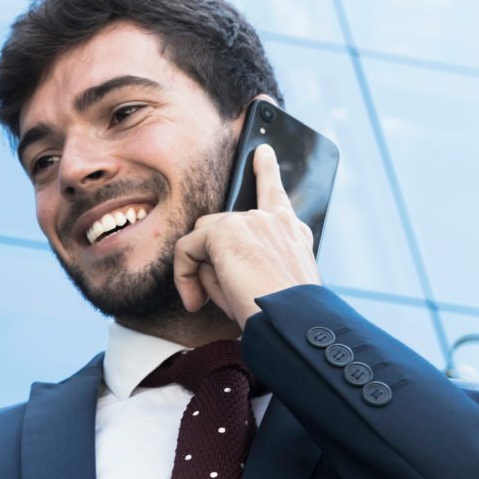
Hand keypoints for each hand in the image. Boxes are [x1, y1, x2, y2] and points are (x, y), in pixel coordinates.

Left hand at [172, 140, 320, 329]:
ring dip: (202, 269)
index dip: (266, 172)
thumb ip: (241, 263)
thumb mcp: (268, 287)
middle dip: (212, 259)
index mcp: (293, 234)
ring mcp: (252, 221)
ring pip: (205, 238)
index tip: (262, 154)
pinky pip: (188, 248)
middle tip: (213, 296)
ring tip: (210, 300)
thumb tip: (204, 261)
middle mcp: (276, 221)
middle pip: (223, 225)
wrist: (292, 325)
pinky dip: (184, 275)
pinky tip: (195, 300)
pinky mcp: (226, 231)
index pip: (276, 196)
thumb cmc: (283, 316)